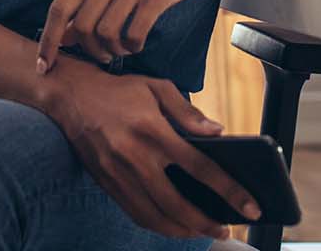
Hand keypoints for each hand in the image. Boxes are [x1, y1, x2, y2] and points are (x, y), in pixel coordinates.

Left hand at [37, 0, 223, 72]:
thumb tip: (64, 35)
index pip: (60, 6)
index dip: (49, 39)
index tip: (45, 64)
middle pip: (82, 26)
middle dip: (89, 50)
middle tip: (103, 56)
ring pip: (106, 33)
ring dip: (113, 50)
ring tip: (123, 48)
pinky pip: (134, 33)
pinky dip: (132, 47)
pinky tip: (138, 43)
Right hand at [39, 57, 260, 238]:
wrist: (70, 96)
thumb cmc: (119, 91)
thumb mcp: (157, 88)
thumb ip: (188, 112)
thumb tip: (218, 132)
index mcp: (154, 130)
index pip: (201, 167)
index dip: (229, 191)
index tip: (250, 206)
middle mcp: (135, 156)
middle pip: (178, 204)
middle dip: (206, 223)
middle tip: (226, 230)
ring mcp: (118, 174)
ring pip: (155, 216)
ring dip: (182, 231)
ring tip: (202, 231)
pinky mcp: (106, 183)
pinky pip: (135, 213)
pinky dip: (157, 225)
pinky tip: (173, 225)